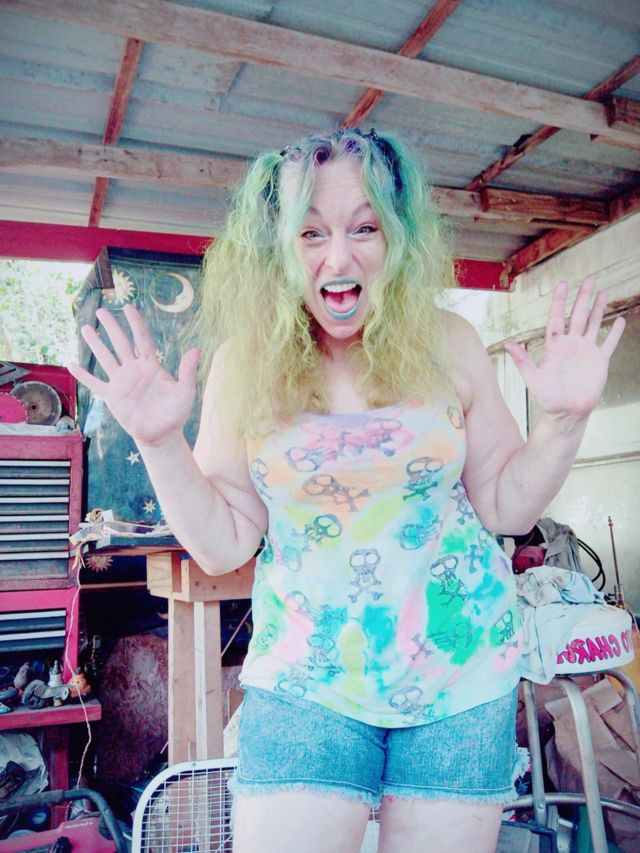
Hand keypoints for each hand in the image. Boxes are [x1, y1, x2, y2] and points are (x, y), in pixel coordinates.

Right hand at [67, 304, 199, 446]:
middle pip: (121, 344)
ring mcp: (121, 382)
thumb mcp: (185, 392)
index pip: (142, 339)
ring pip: (106, 358)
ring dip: (95, 344)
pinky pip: (95, 384)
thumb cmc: (176, 413)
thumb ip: (187, 371)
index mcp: (151, 366)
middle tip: (101, 311)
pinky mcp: (112, 397)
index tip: (128, 307)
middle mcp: (134, 370)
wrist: (162, 435)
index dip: (135, 323)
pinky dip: (83, 375)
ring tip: (85, 328)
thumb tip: (195, 350)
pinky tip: (71, 364)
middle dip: (112, 328)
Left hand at [504, 276, 624, 420]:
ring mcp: (586, 351)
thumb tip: (508, 344)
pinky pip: (608, 343)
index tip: (563, 284)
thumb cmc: (547, 398)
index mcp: (554, 346)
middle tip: (590, 278)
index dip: (560, 301)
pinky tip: (619, 320)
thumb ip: (522, 360)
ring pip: (594, 324)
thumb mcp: (533, 378)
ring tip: (603, 291)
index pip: (557, 318)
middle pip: (579, 315)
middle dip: (584, 297)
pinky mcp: (599, 362)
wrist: (566, 413)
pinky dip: (614, 332)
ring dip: (599, 308)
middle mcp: (571, 345)